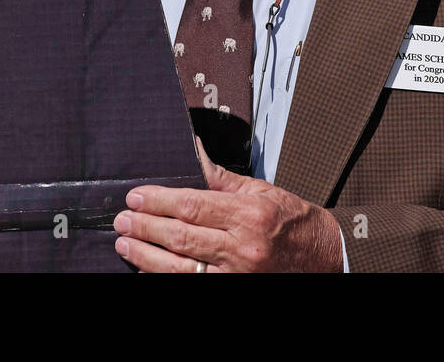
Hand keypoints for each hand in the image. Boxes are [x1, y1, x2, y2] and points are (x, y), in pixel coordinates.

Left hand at [112, 138, 344, 271]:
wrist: (322, 256)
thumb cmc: (291, 221)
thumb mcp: (261, 190)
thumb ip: (222, 178)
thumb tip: (194, 153)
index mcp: (249, 213)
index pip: (193, 205)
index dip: (159, 201)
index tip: (136, 197)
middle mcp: (243, 246)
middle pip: (182, 236)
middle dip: (145, 227)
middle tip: (121, 219)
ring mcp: (238, 274)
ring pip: (181, 266)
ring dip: (146, 255)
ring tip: (124, 243)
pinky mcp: (235, 289)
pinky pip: (192, 284)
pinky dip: (165, 277)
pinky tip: (146, 268)